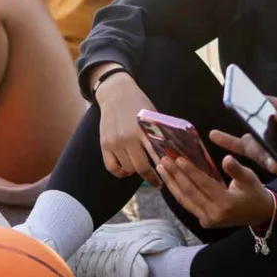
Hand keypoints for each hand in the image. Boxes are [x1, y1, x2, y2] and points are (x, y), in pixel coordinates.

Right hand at [95, 72, 161, 186]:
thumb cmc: (139, 103)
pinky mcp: (104, 144)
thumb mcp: (152, 116)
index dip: (163, 170)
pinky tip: (126, 170)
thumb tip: (172, 153)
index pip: (156, 156)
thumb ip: (158, 134)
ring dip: (135, 172)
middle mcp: (128, 138)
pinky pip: (111, 167)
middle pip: (141, 167)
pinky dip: (120, 172)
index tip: (169, 179)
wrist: (116, 93)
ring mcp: (115, 142)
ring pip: (127, 169)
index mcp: (144, 131)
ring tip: (141, 169)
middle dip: (151, 177)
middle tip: (157, 182)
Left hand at [157, 153, 274, 228]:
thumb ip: (236, 169)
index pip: (203, 185)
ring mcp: (208, 220)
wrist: (260, 214)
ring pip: (185, 200)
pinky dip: (178, 192)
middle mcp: (214, 215)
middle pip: (190, 192)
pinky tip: (170, 181)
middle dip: (175, 175)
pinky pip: (188, 205)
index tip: (177, 159)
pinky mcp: (205, 222)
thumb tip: (226, 159)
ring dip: (172, 184)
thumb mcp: (250, 178)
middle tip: (164, 160)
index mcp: (226, 203)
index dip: (190, 171)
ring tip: (161, 169)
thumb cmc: (254, 192)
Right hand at [209, 98, 276, 197]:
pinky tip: (234, 151)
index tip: (237, 95)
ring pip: (253, 144)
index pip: (270, 103)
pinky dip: (248, 157)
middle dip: (249, 127)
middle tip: (247, 133)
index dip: (253, 98)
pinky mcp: (276, 165)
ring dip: (257, 151)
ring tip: (272, 162)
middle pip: (256, 124)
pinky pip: (256, 159)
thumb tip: (276, 114)